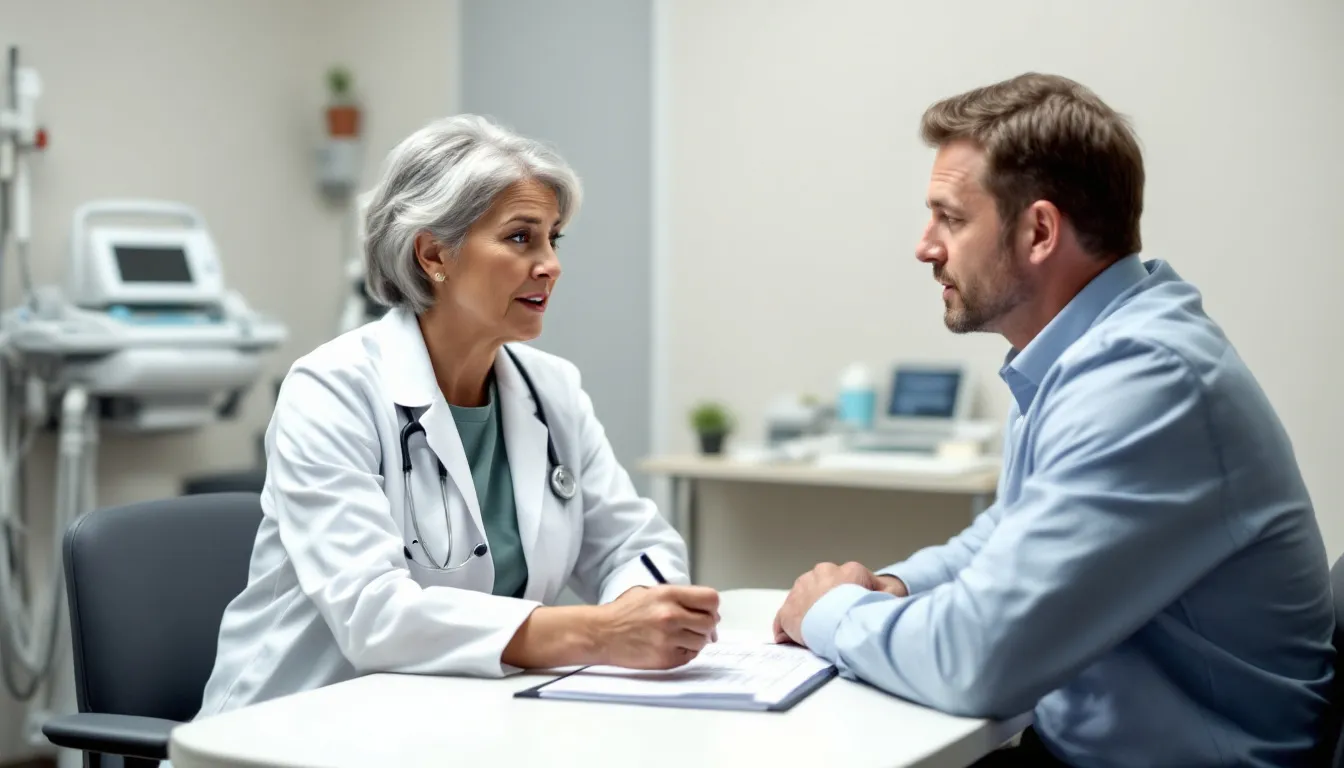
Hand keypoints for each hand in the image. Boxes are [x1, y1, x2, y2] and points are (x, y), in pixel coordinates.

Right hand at [596, 585, 720, 668]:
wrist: (602, 634)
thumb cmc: (625, 613)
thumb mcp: (652, 592)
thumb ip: (680, 598)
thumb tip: (709, 612)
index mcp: (668, 595)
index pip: (711, 599)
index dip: (712, 606)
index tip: (708, 611)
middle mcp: (671, 616)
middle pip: (710, 622)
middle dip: (707, 625)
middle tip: (697, 626)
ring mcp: (668, 639)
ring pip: (702, 641)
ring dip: (696, 640)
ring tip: (680, 636)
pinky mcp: (665, 658)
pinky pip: (690, 656)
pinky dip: (685, 652)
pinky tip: (671, 645)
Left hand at [772, 562, 904, 645]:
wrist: (844, 623)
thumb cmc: (866, 611)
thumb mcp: (891, 595)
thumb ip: (890, 590)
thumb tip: (888, 591)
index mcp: (848, 570)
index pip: (847, 580)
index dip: (848, 597)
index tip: (849, 611)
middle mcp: (822, 574)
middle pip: (822, 587)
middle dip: (825, 602)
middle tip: (833, 623)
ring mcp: (802, 590)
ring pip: (803, 600)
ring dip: (807, 614)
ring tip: (816, 632)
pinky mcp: (789, 611)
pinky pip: (784, 619)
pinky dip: (787, 630)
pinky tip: (793, 640)